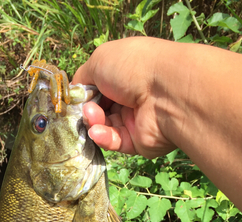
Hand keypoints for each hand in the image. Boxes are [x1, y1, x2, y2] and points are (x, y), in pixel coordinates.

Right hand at [72, 38, 176, 157]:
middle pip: (99, 108)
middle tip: (85, 107)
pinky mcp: (138, 141)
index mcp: (124, 74)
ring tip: (92, 116)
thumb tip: (75, 92)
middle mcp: (131, 96)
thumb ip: (83, 76)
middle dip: (87, 109)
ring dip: (94, 121)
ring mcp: (135, 119)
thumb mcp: (100, 60)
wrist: (167, 92)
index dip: (84, 93)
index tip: (73, 98)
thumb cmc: (134, 67)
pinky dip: (103, 137)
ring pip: (104, 126)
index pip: (97, 87)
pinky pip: (114, 142)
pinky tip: (96, 131)